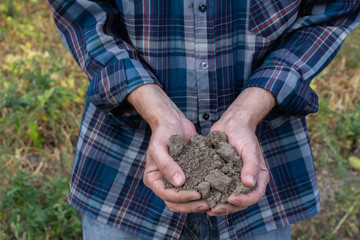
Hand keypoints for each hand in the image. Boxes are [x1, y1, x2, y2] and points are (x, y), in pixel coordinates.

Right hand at [127, 84, 209, 212]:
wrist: (173, 122)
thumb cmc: (163, 133)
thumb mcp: (159, 147)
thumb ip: (166, 164)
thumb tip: (179, 183)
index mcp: (153, 179)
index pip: (166, 195)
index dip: (181, 198)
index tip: (197, 194)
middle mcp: (163, 183)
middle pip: (176, 203)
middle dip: (191, 205)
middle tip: (208, 203)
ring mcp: (175, 181)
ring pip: (186, 200)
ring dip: (198, 203)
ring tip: (214, 200)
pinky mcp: (187, 176)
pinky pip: (194, 188)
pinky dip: (204, 192)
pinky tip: (216, 191)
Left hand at [206, 87, 274, 215]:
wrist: (231, 125)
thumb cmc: (244, 134)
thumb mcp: (249, 148)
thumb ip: (251, 165)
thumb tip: (249, 183)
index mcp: (258, 177)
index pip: (255, 195)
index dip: (244, 200)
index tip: (231, 199)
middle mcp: (246, 182)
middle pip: (240, 202)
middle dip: (227, 207)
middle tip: (213, 209)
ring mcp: (233, 181)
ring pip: (227, 199)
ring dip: (217, 205)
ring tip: (205, 207)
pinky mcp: (221, 177)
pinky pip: (217, 190)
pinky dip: (209, 195)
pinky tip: (199, 197)